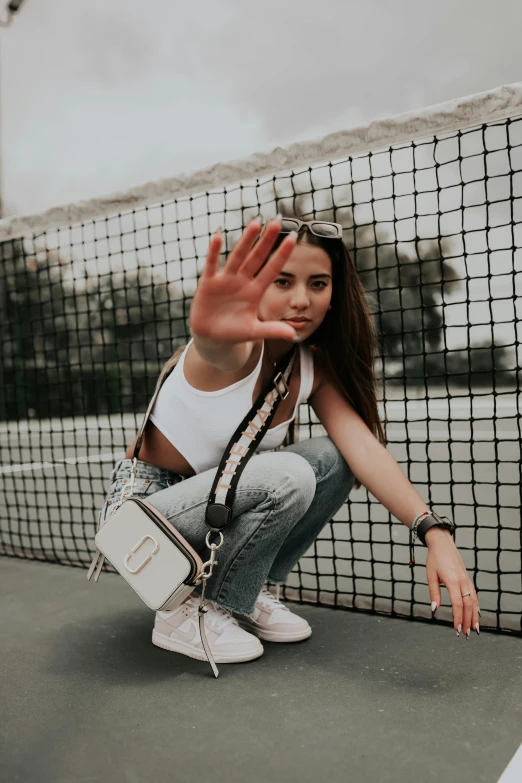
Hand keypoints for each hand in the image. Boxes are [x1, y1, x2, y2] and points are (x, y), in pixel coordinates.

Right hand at [190, 217, 299, 342]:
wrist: (212, 337)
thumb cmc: (234, 333)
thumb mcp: (253, 332)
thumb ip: (272, 330)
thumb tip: (294, 335)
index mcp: (255, 291)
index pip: (272, 269)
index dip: (281, 255)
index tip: (293, 238)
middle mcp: (242, 281)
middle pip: (257, 258)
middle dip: (266, 241)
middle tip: (277, 221)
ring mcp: (226, 280)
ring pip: (238, 257)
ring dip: (246, 241)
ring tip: (255, 223)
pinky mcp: (209, 283)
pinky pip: (212, 264)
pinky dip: (214, 252)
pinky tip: (218, 236)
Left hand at [425, 528, 479, 637]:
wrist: (442, 544)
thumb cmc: (434, 558)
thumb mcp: (430, 575)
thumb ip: (434, 593)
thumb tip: (434, 609)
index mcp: (452, 581)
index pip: (457, 604)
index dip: (458, 618)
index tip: (456, 629)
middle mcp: (462, 581)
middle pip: (468, 605)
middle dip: (468, 621)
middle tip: (466, 634)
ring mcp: (466, 580)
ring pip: (474, 601)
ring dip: (474, 616)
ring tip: (474, 628)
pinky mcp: (467, 579)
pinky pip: (474, 595)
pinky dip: (476, 606)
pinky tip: (477, 614)